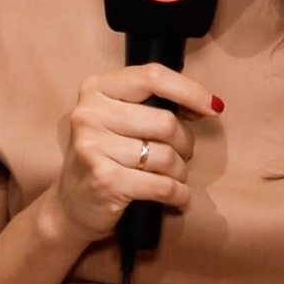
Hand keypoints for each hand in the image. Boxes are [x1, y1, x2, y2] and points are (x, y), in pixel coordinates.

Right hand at [51, 63, 221, 242]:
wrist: (70, 206)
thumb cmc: (105, 158)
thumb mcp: (118, 120)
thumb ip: (153, 105)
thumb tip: (207, 105)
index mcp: (96, 89)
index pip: (152, 77)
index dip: (190, 91)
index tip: (213, 107)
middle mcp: (89, 114)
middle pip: (165, 122)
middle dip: (184, 143)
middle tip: (180, 155)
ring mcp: (93, 148)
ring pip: (166, 156)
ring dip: (180, 171)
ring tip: (172, 176)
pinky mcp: (104, 181)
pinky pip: (162, 185)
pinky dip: (178, 193)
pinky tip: (176, 196)